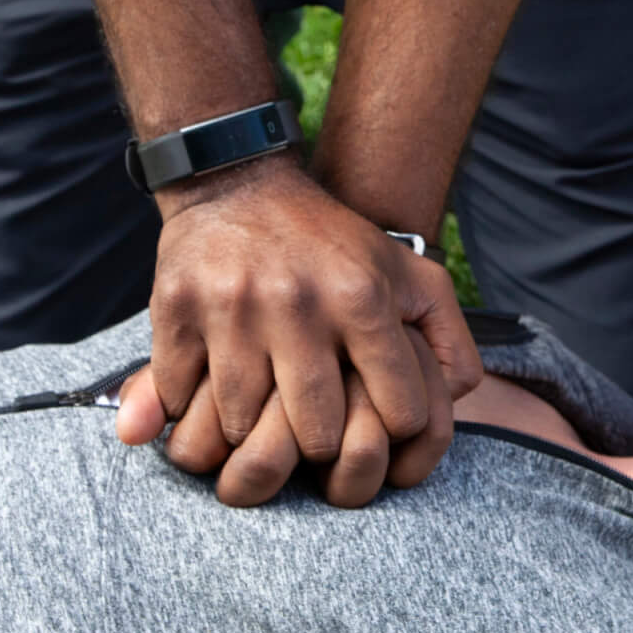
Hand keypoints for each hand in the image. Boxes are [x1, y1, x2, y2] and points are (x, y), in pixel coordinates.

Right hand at [118, 158, 480, 504]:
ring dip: (247, 436)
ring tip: (256, 424)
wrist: (238, 183)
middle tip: (309, 439)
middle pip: (317, 435)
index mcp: (362, 298)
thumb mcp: (410, 275)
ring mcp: (232, 307)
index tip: (374, 428)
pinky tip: (204, 402)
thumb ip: (451, 340)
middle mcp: (299, 303)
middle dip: (317, 448)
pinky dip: (187, 413)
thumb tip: (458, 401)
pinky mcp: (175, 308)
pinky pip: (180, 396)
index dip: (391, 435)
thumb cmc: (333, 246)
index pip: (397, 414)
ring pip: (242, 425)